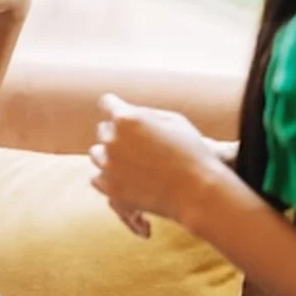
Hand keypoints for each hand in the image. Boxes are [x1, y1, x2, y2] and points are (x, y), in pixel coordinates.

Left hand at [89, 94, 232, 237]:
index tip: (122, 114)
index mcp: (126, 118)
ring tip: (134, 163)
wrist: (198, 192)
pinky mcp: (110, 188)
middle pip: (103, 130)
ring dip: (111, 156)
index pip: (106, 103)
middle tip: (140, 145)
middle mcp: (112, 139)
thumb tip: (125, 111)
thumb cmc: (191, 152)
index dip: (116, 107)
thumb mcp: (173, 120)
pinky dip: (109, 178)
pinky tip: (127, 178)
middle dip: (118, 134)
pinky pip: (97, 178)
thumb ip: (144, 113)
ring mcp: (109, 165)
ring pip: (97, 154)